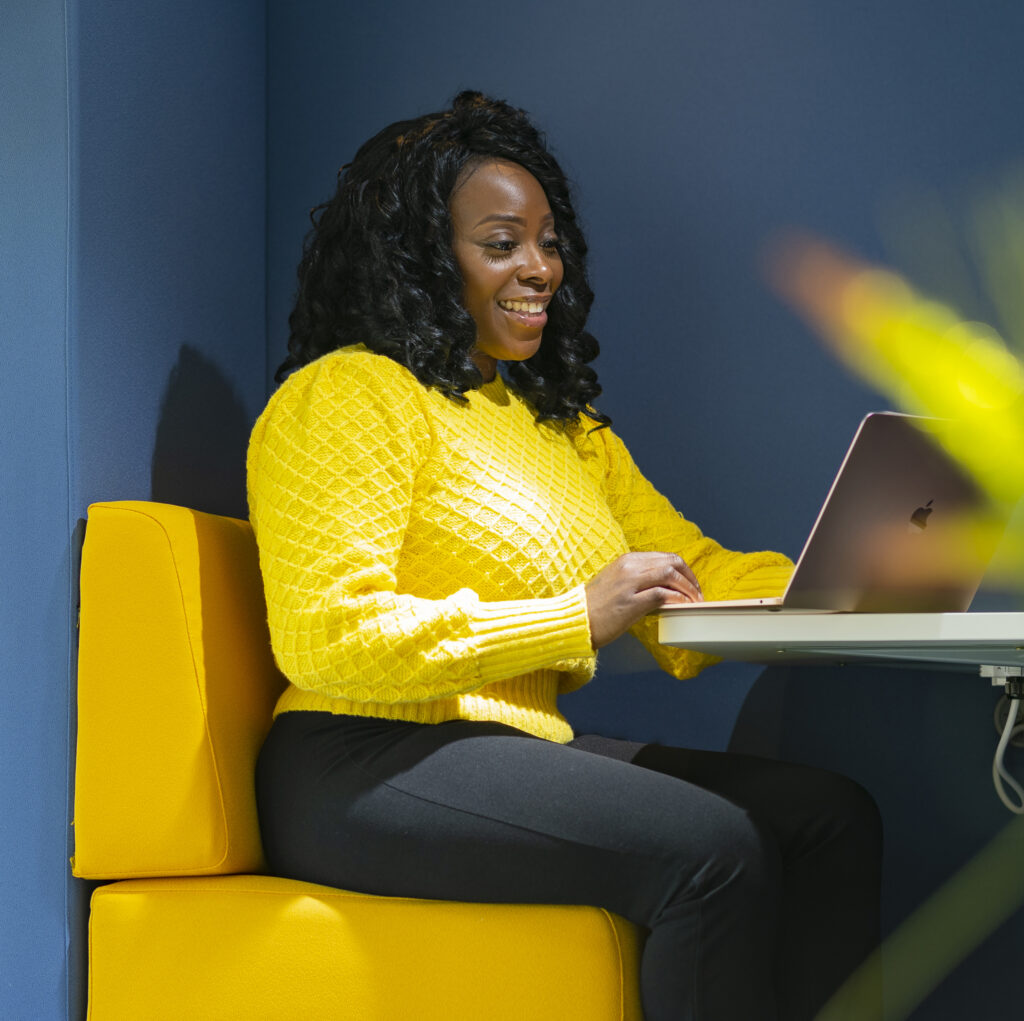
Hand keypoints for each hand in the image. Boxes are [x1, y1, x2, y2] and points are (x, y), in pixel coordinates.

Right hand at [584, 552, 701, 649]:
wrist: (575, 620)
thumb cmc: (595, 607)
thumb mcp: (616, 583)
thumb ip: (638, 580)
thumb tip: (664, 588)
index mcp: (627, 560)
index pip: (665, 557)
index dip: (683, 570)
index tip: (691, 584)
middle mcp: (629, 567)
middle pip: (672, 562)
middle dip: (691, 578)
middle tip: (698, 594)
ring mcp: (629, 583)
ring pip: (670, 575)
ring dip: (688, 589)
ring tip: (695, 602)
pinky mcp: (630, 602)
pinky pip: (663, 594)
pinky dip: (678, 599)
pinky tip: (683, 607)